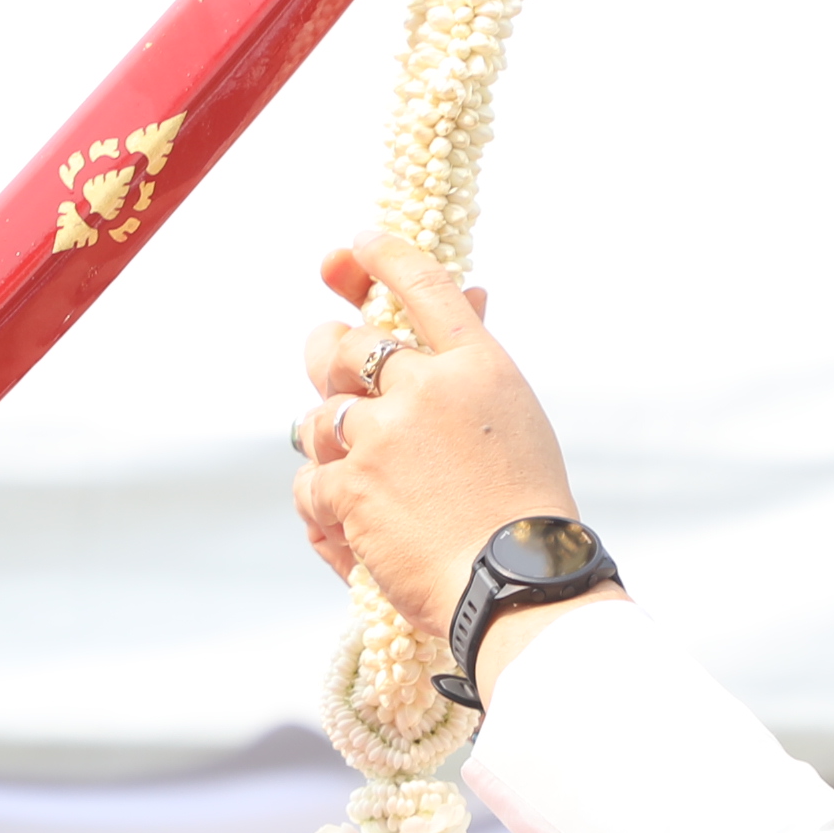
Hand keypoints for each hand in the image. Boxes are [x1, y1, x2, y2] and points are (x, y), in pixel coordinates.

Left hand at [290, 232, 584, 643]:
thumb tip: (474, 292)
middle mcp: (427, 387)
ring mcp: (383, 435)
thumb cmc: (524, 512)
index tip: (355, 245)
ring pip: (317, 416)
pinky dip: (323, 505)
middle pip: (347, 346)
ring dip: (328, 445)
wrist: (518, 587)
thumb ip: (475, 360)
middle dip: (330, 362)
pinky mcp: (351, 485)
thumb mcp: (515, 419)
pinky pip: (310, 479)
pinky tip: (349, 526)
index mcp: (478, 366)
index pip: (424, 285)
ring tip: (362, 479)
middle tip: (333, 379)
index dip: (383, 257)